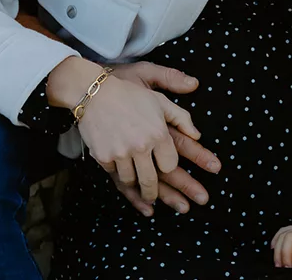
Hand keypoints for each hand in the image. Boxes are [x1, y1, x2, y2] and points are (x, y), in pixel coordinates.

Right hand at [77, 72, 199, 203]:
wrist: (95, 93)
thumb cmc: (130, 95)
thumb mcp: (160, 101)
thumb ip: (182, 118)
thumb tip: (197, 136)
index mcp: (158, 133)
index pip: (169, 165)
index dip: (168, 167)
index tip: (164, 168)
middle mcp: (141, 146)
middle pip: (150, 181)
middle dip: (153, 193)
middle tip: (152, 197)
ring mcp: (121, 153)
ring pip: (130, 181)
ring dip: (134, 185)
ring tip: (136, 188)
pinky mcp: (103, 156)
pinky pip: (113, 174)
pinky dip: (117, 175)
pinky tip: (119, 175)